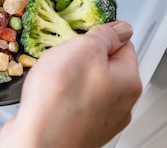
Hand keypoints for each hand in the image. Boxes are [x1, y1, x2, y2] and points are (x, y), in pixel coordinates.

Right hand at [0, 21, 141, 147]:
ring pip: (86, 85)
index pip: (123, 44)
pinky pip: (72, 103)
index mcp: (128, 81)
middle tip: (63, 56)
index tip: (83, 34)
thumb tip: (119, 28)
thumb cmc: (59, 99)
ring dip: (69, 77)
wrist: (37, 141)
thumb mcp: (83, 49)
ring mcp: (100, 120)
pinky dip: (60, 96)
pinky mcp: (79, 129)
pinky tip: (48, 95)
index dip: (100, 34)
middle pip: (104, 66)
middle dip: (82, 57)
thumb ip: (105, 35)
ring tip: (52, 78)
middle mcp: (120, 104)